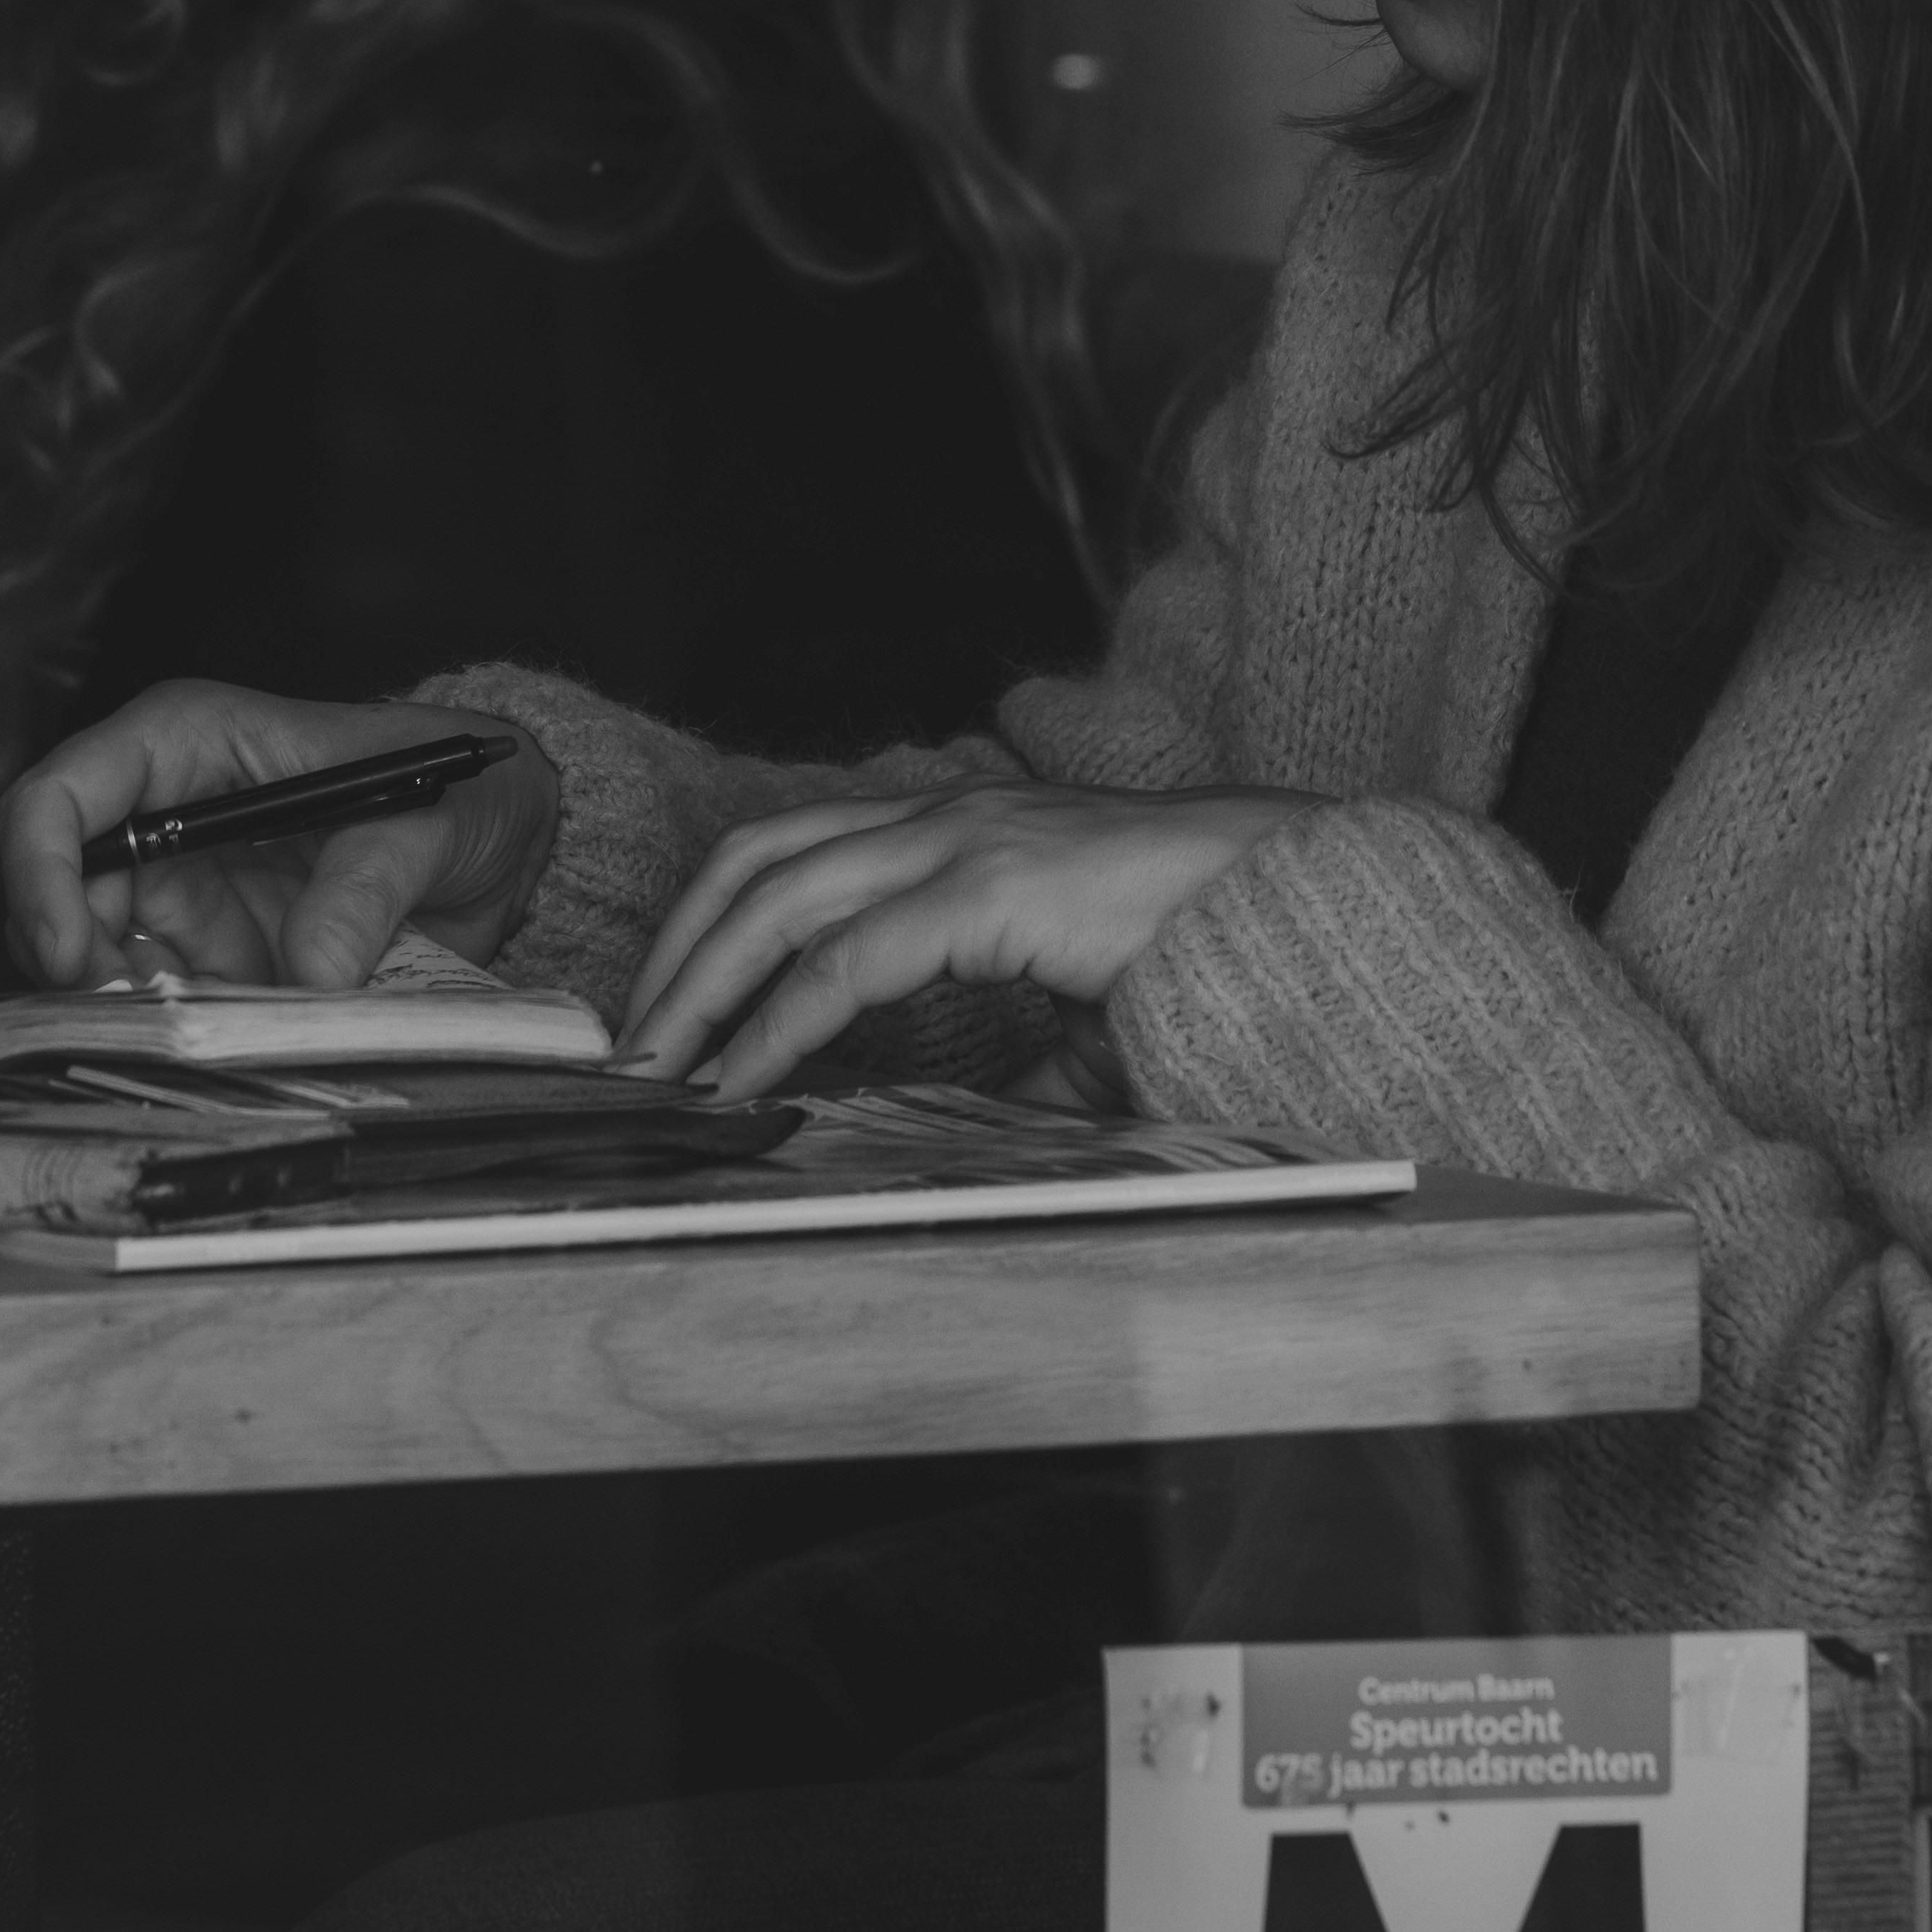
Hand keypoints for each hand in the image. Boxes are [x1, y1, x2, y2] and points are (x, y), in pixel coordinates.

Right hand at [0, 682, 560, 994]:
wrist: (498, 844)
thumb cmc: (453, 790)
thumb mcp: (427, 822)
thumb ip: (367, 887)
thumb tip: (314, 970)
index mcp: (189, 742)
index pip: (63, 794)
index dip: (42, 872)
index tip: (69, 957)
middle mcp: (165, 814)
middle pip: (58, 892)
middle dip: (75, 966)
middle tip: (138, 1023)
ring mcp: (183, 891)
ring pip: (94, 960)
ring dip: (127, 1010)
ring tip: (203, 1037)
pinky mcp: (213, 956)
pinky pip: (161, 1005)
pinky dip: (179, 1036)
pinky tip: (231, 1047)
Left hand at [613, 778, 1320, 1099]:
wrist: (1300, 911)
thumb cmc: (1203, 949)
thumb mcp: (1083, 1008)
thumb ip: (1025, 1055)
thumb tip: (987, 1113)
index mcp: (957, 829)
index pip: (794, 854)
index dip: (718, 927)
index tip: (674, 1012)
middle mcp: (944, 818)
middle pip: (756, 862)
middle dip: (678, 951)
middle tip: (631, 1043)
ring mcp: (964, 845)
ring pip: (779, 897)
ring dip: (702, 985)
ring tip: (659, 1065)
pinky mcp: (989, 893)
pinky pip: (850, 960)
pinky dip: (780, 1021)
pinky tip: (745, 1078)